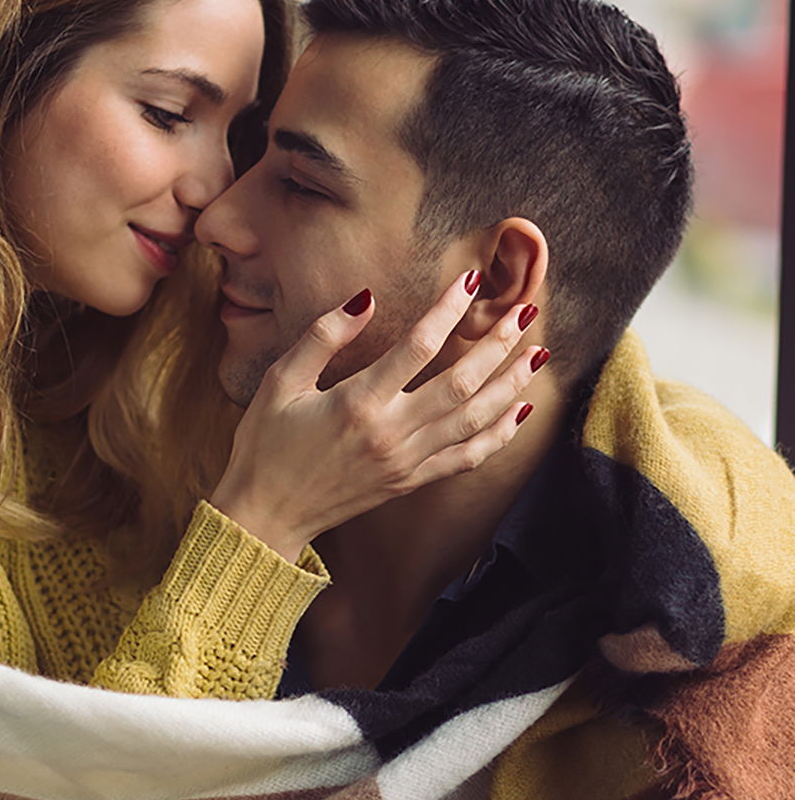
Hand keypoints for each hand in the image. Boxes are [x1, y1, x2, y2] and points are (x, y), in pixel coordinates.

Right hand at [210, 271, 544, 560]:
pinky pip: (466, 459)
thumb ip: (323, 337)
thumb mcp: (280, 382)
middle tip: (525, 311)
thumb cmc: (265, 446)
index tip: (469, 281)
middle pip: (462, 382)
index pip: (417, 347)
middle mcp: (390, 434)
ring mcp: (405, 462)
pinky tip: (518, 412)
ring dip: (510, 384)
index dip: (448, 310)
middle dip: (499, 344)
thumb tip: (365, 300)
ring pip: (474, 420)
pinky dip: (498, 436)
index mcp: (358, 403)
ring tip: (536, 353)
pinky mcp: (410, 482)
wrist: (264, 517)